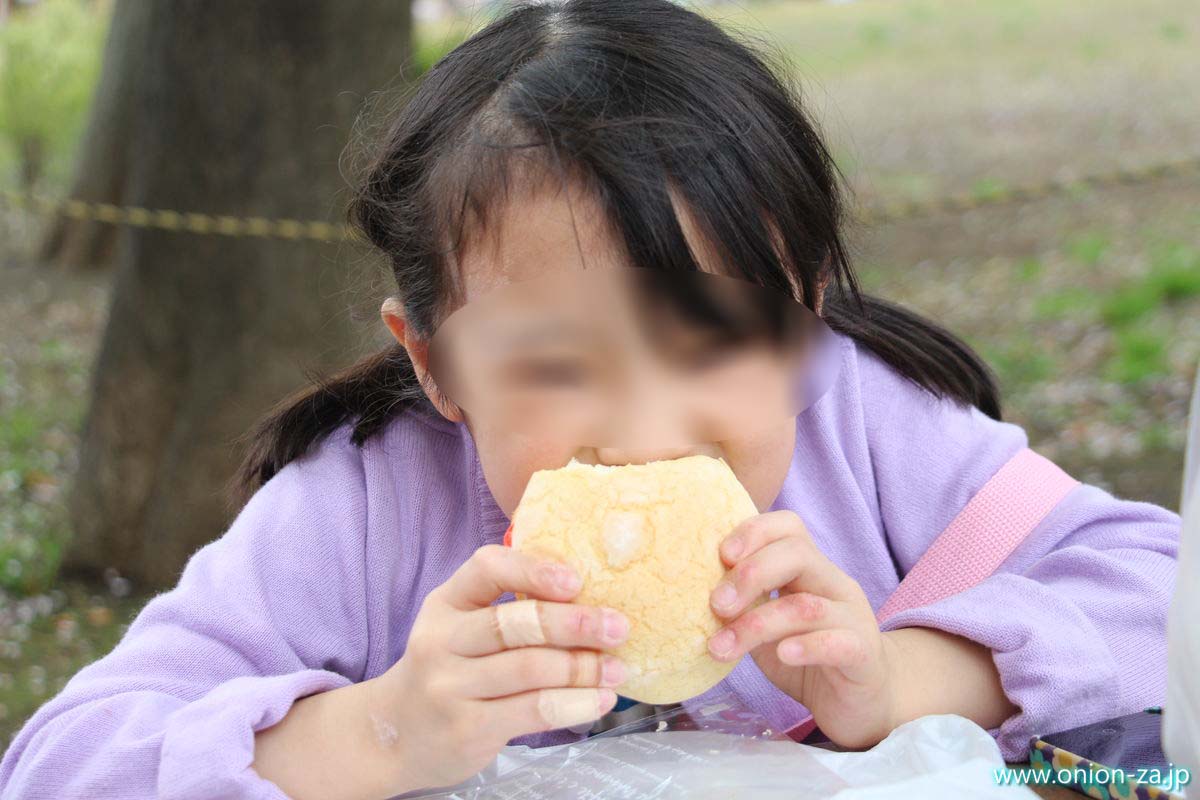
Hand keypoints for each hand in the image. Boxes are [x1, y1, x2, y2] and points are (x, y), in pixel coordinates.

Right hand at [371, 544, 626, 791]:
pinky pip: (532, 711)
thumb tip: (593, 600)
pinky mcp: (467, 728)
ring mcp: (450, 687)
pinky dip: (574, 704)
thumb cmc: (449, 669)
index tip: (576, 580)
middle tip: (619, 626)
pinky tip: (598, 700)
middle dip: (575, 623)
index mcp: (445, 603)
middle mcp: (441, 640)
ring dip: (583, 667)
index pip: (486, 567)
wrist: (394, 733)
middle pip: (514, 623)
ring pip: (530, 669)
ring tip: (617, 669)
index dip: (533, 569)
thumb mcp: (459, 626)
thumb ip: (507, 610)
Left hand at [705, 510, 898, 748]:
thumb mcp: (767, 626)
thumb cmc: (805, 659)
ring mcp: (853, 617)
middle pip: (798, 554)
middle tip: (715, 605)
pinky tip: (781, 655)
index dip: (754, 532)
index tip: (720, 555)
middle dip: (750, 574)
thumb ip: (742, 605)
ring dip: (757, 624)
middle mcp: (835, 584)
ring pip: (806, 605)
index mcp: (811, 570)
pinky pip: (837, 642)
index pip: (790, 527)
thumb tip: (689, 590)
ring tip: (722, 647)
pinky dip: (806, 646)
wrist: (858, 704)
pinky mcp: (864, 654)